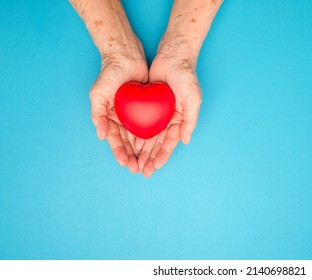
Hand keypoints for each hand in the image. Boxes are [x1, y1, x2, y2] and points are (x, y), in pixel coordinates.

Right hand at [89, 49, 148, 172]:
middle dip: (133, 157)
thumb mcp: (98, 93)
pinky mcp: (147, 107)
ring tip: (149, 165)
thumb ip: (97, 114)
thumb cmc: (110, 73)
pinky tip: (157, 147)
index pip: (115, 139)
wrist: (126, 55)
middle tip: (140, 170)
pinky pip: (151, 125)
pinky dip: (153, 136)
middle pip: (128, 142)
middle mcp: (122, 118)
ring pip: (140, 137)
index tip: (126, 163)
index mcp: (109, 117)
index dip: (120, 152)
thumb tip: (101, 136)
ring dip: (144, 151)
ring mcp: (135, 113)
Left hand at [137, 54, 201, 176]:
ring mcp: (157, 113)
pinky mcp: (146, 105)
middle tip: (142, 171)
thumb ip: (190, 120)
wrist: (173, 56)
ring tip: (134, 163)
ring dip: (141, 150)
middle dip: (150, 157)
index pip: (170, 142)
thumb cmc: (186, 77)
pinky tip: (128, 145)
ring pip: (147, 136)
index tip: (155, 166)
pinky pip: (139, 123)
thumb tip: (185, 140)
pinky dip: (134, 134)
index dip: (163, 155)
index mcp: (180, 120)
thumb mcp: (193, 99)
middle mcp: (168, 119)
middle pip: (157, 143)